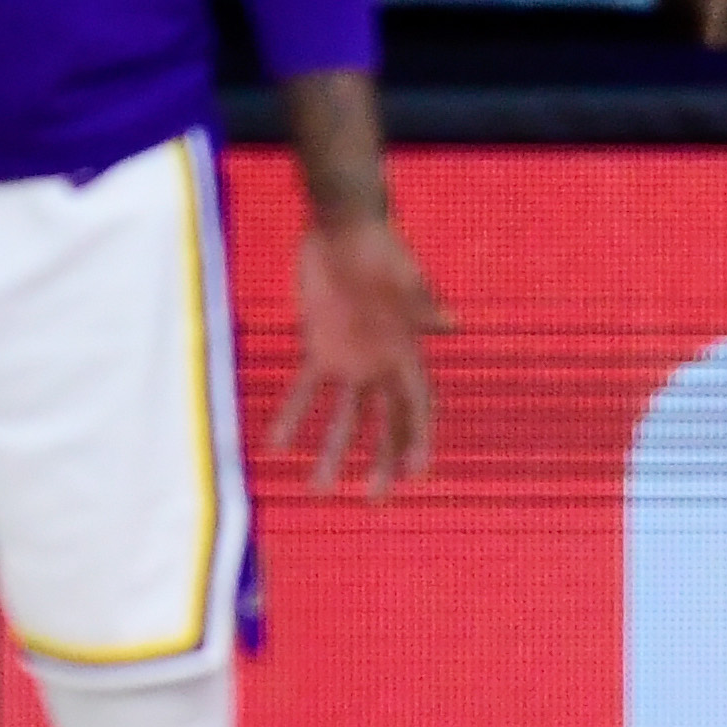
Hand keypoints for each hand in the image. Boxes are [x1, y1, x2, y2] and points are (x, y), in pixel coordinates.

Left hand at [274, 211, 445, 499]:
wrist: (343, 227)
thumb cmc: (383, 249)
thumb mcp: (403, 276)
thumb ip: (421, 304)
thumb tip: (450, 322)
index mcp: (409, 355)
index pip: (418, 408)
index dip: (418, 441)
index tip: (414, 474)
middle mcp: (382, 368)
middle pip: (385, 426)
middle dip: (380, 464)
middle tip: (374, 500)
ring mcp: (350, 363)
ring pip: (343, 419)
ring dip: (331, 454)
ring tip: (315, 489)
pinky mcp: (317, 349)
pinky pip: (303, 390)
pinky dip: (291, 416)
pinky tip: (275, 445)